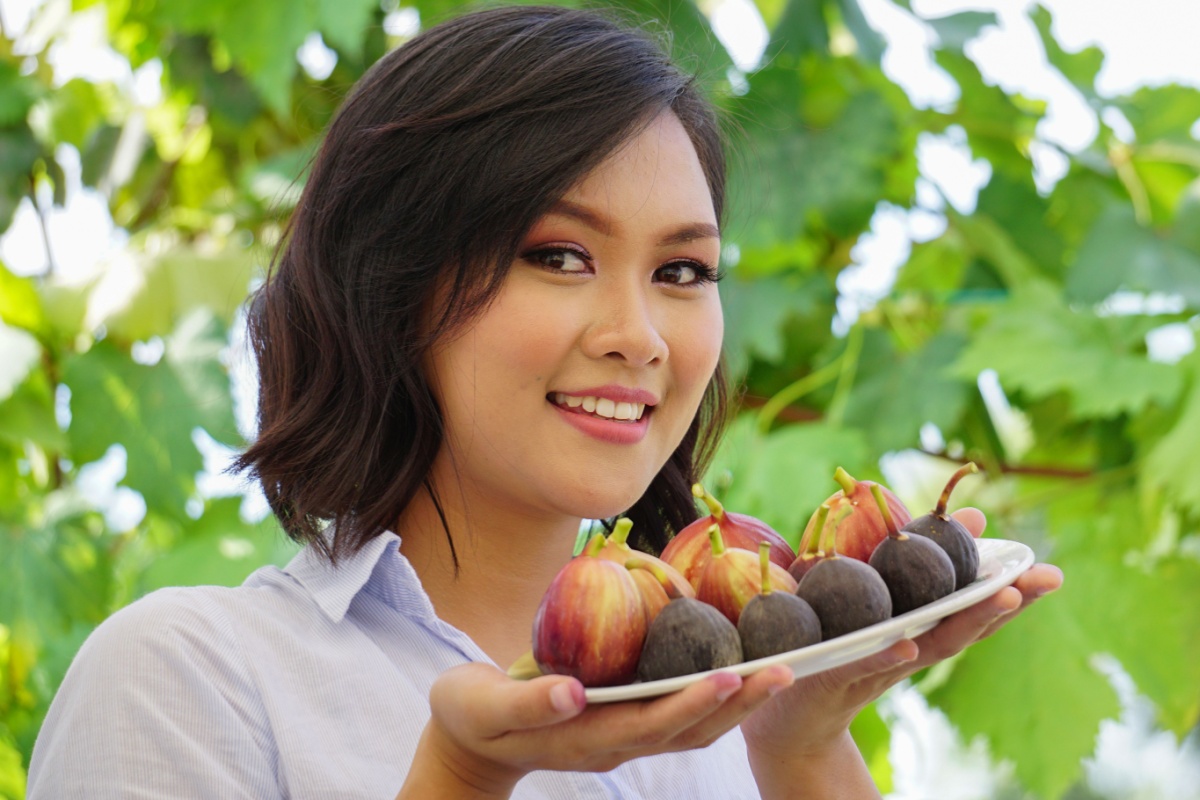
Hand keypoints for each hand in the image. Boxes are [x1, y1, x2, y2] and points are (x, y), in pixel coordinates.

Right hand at [406, 658, 795, 796]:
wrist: (467, 744)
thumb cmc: (469, 717)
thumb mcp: (483, 707)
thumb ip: (527, 704)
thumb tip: (571, 691)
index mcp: (586, 738)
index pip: (652, 724)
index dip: (693, 702)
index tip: (732, 675)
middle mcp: (614, 743)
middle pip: (690, 731)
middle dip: (739, 704)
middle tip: (787, 670)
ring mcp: (621, 738)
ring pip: (692, 729)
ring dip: (738, 704)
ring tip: (780, 671)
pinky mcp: (622, 724)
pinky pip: (678, 716)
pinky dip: (713, 697)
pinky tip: (736, 670)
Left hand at [741, 508, 1063, 763]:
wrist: (784, 713)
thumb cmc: (829, 648)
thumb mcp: (866, 599)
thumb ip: (906, 560)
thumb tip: (954, 512)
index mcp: (916, 628)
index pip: (971, 606)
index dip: (1010, 589)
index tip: (1049, 571)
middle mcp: (908, 649)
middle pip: (964, 624)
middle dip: (1007, 601)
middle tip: (1048, 578)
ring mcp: (877, 664)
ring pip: (930, 644)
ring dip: (968, 622)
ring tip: (1004, 598)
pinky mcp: (836, 676)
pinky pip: (865, 664)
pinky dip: (889, 655)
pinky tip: (911, 643)